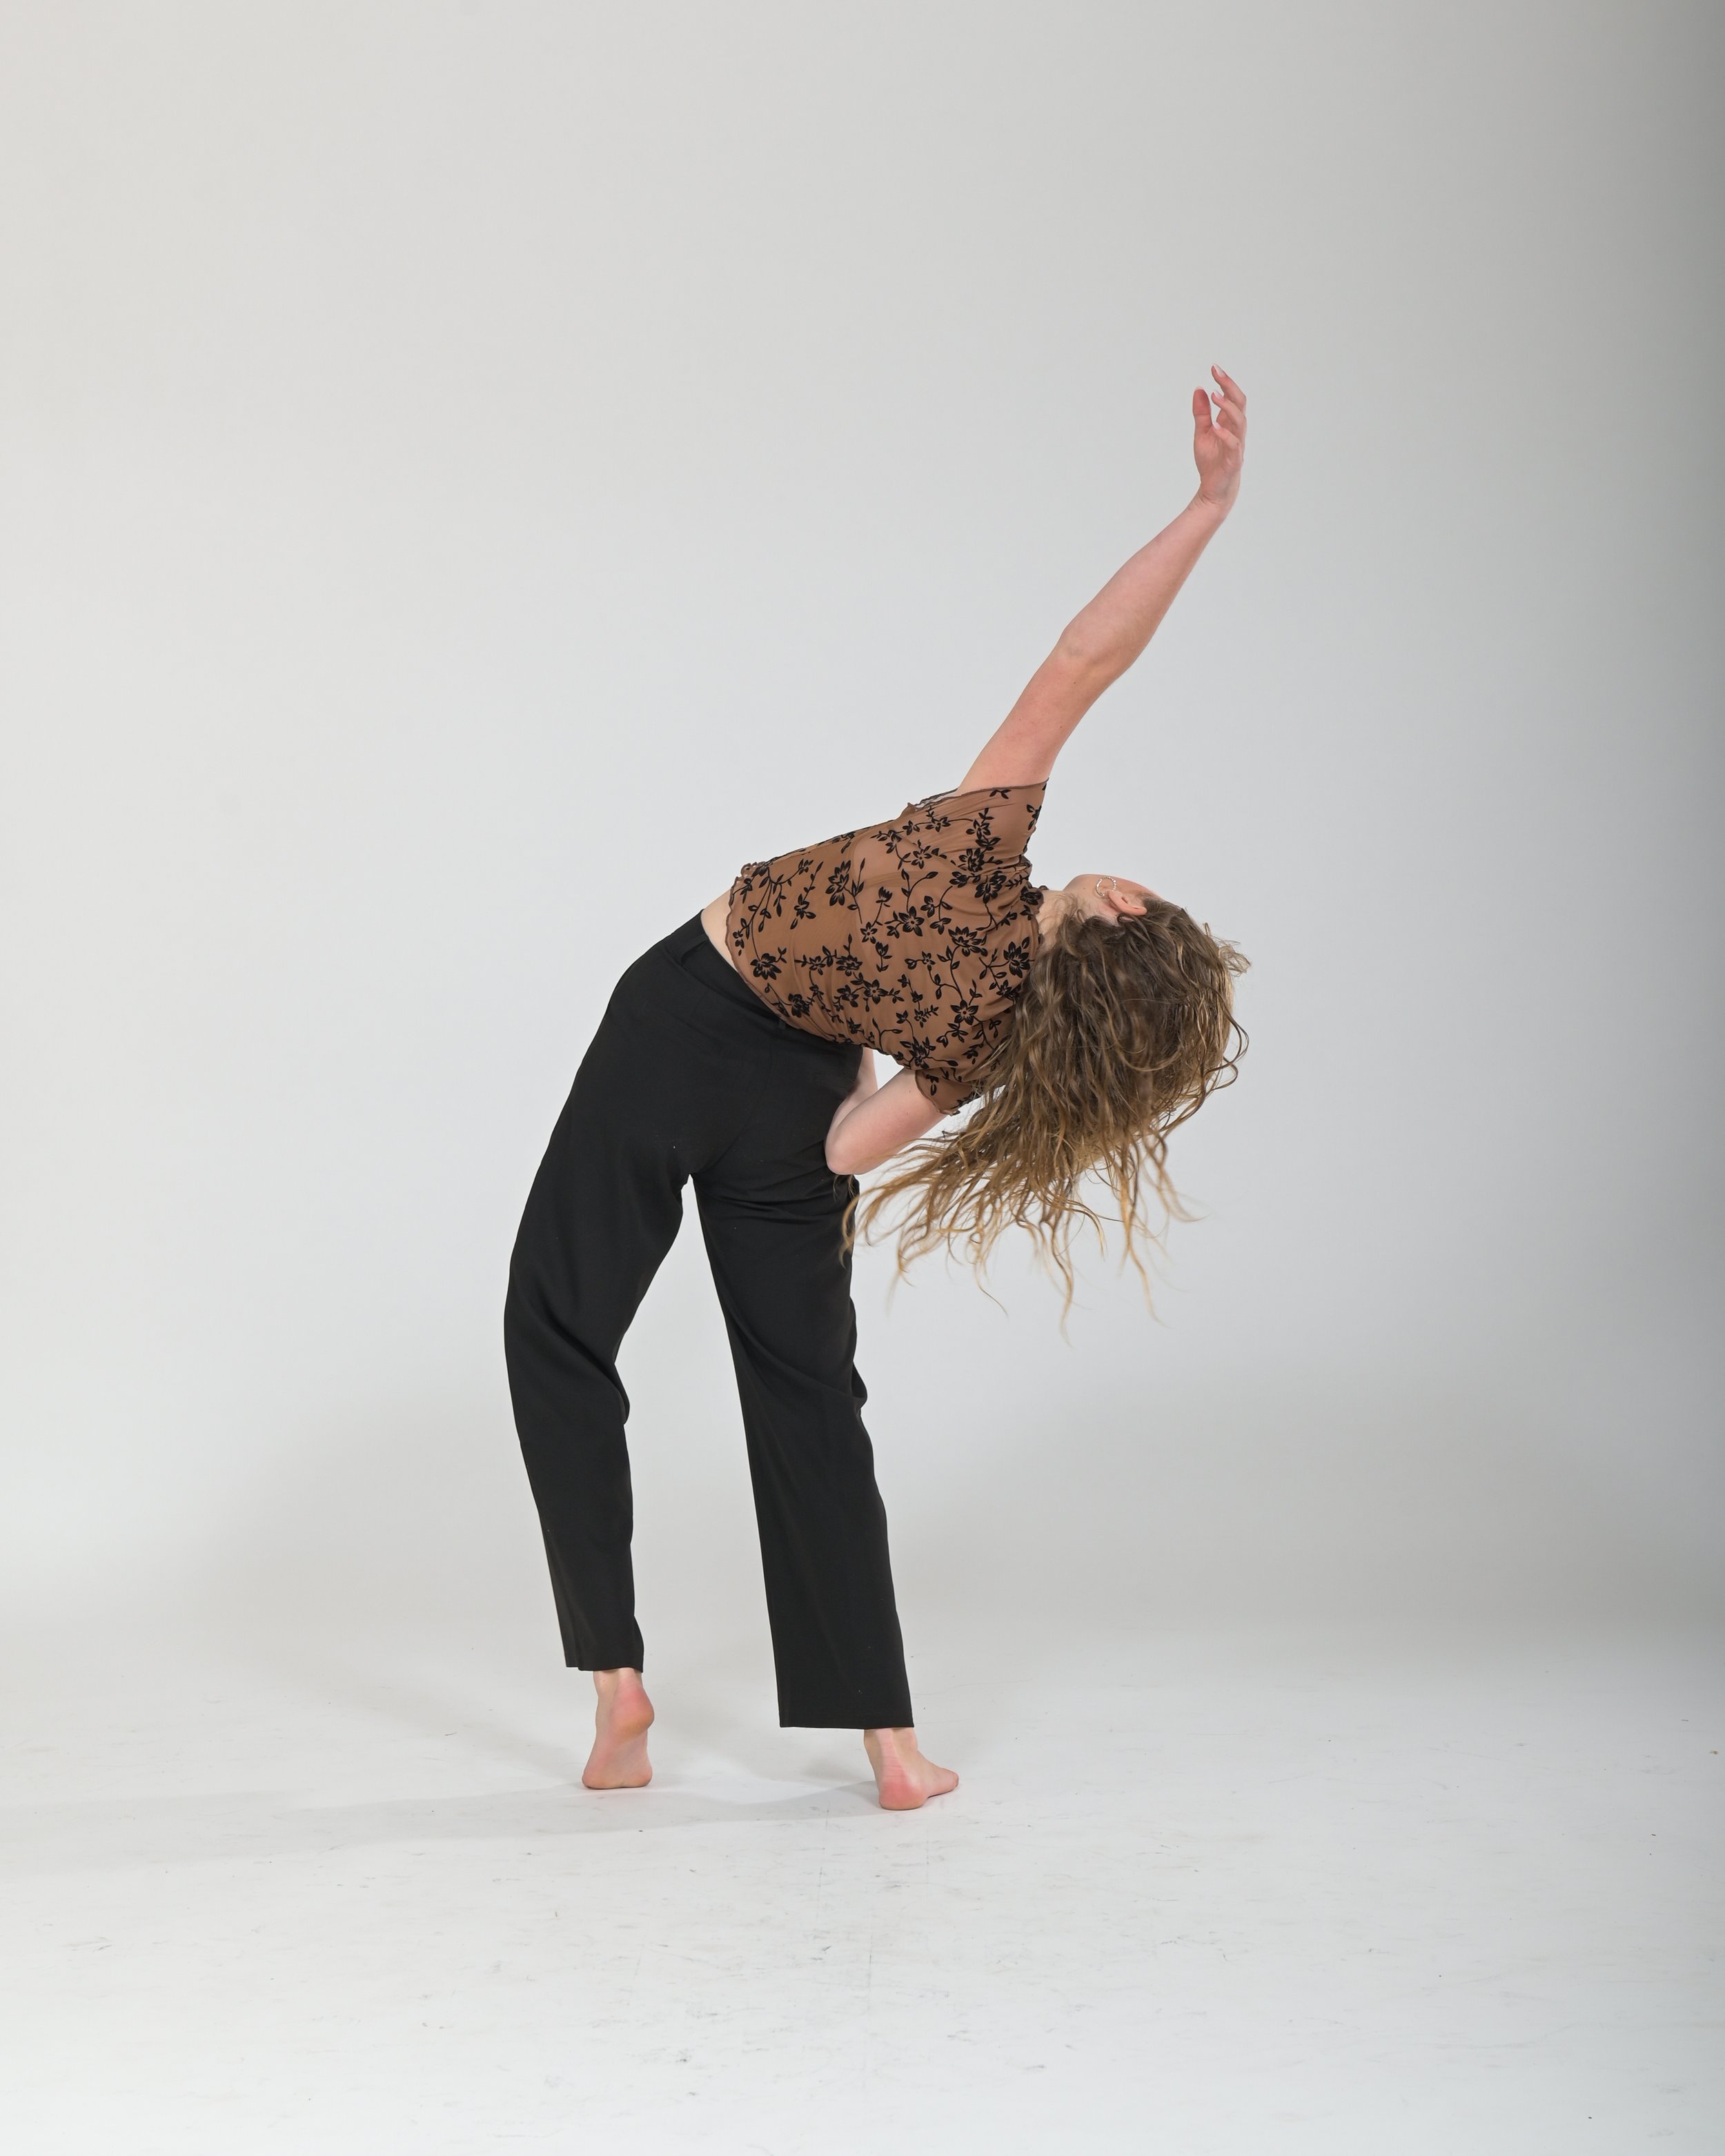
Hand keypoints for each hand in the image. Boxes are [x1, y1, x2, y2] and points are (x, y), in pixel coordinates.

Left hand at [1192, 365, 1246, 513]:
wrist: (1213, 490)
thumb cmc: (1210, 463)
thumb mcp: (1201, 434)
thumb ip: (1201, 413)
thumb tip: (1199, 389)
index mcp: (1229, 423)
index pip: (1232, 397)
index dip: (1225, 382)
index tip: (1214, 368)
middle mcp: (1236, 431)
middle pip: (1240, 403)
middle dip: (1229, 386)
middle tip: (1216, 373)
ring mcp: (1237, 445)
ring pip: (1240, 421)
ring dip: (1228, 407)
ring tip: (1214, 395)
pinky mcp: (1234, 460)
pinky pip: (1234, 444)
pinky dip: (1225, 434)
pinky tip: (1215, 426)